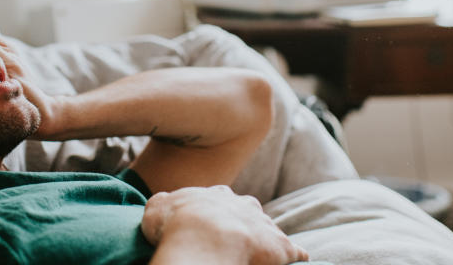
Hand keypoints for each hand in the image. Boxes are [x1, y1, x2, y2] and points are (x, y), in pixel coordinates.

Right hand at [142, 186, 308, 264]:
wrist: (204, 238)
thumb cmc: (177, 223)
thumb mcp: (157, 207)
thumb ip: (164, 203)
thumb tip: (164, 205)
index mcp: (216, 194)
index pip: (220, 199)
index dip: (214, 213)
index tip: (208, 225)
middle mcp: (244, 204)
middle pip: (248, 211)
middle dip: (243, 223)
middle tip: (233, 240)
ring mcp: (264, 224)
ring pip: (269, 230)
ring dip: (265, 241)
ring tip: (257, 256)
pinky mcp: (281, 246)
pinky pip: (293, 252)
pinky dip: (293, 257)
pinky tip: (294, 262)